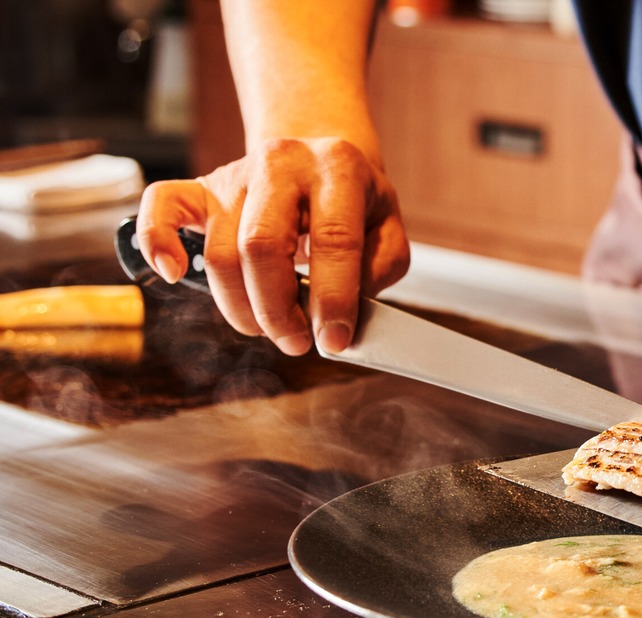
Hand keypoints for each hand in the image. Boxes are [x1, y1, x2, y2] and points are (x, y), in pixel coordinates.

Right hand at [135, 137, 409, 355]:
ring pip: (220, 252)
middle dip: (277, 311)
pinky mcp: (202, 187)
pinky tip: (174, 274)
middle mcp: (282, 163)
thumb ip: (376, 271)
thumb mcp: (389, 232)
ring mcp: (236, 174)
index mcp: (338, 169)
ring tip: (270, 328)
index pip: (333, 239)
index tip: (334, 342)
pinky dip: (157, 242)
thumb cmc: (356, 204)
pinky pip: (161, 206)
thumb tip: (341, 314)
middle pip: (261, 247)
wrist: (321, 156)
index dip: (333, 300)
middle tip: (297, 342)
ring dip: (241, 307)